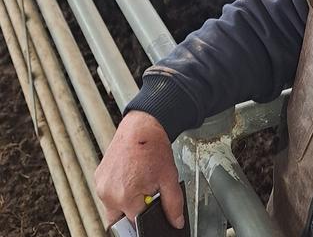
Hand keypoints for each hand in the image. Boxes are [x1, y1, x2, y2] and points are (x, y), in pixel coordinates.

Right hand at [94, 110, 184, 228]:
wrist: (141, 126)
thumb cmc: (153, 147)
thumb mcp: (169, 178)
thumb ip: (173, 204)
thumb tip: (176, 222)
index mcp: (126, 196)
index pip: (136, 224)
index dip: (147, 218)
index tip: (152, 210)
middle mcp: (109, 193)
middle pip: (121, 219)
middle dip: (134, 213)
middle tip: (146, 196)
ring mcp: (101, 185)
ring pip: (113, 208)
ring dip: (126, 202)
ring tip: (139, 183)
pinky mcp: (98, 177)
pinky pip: (108, 194)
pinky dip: (119, 192)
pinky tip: (131, 178)